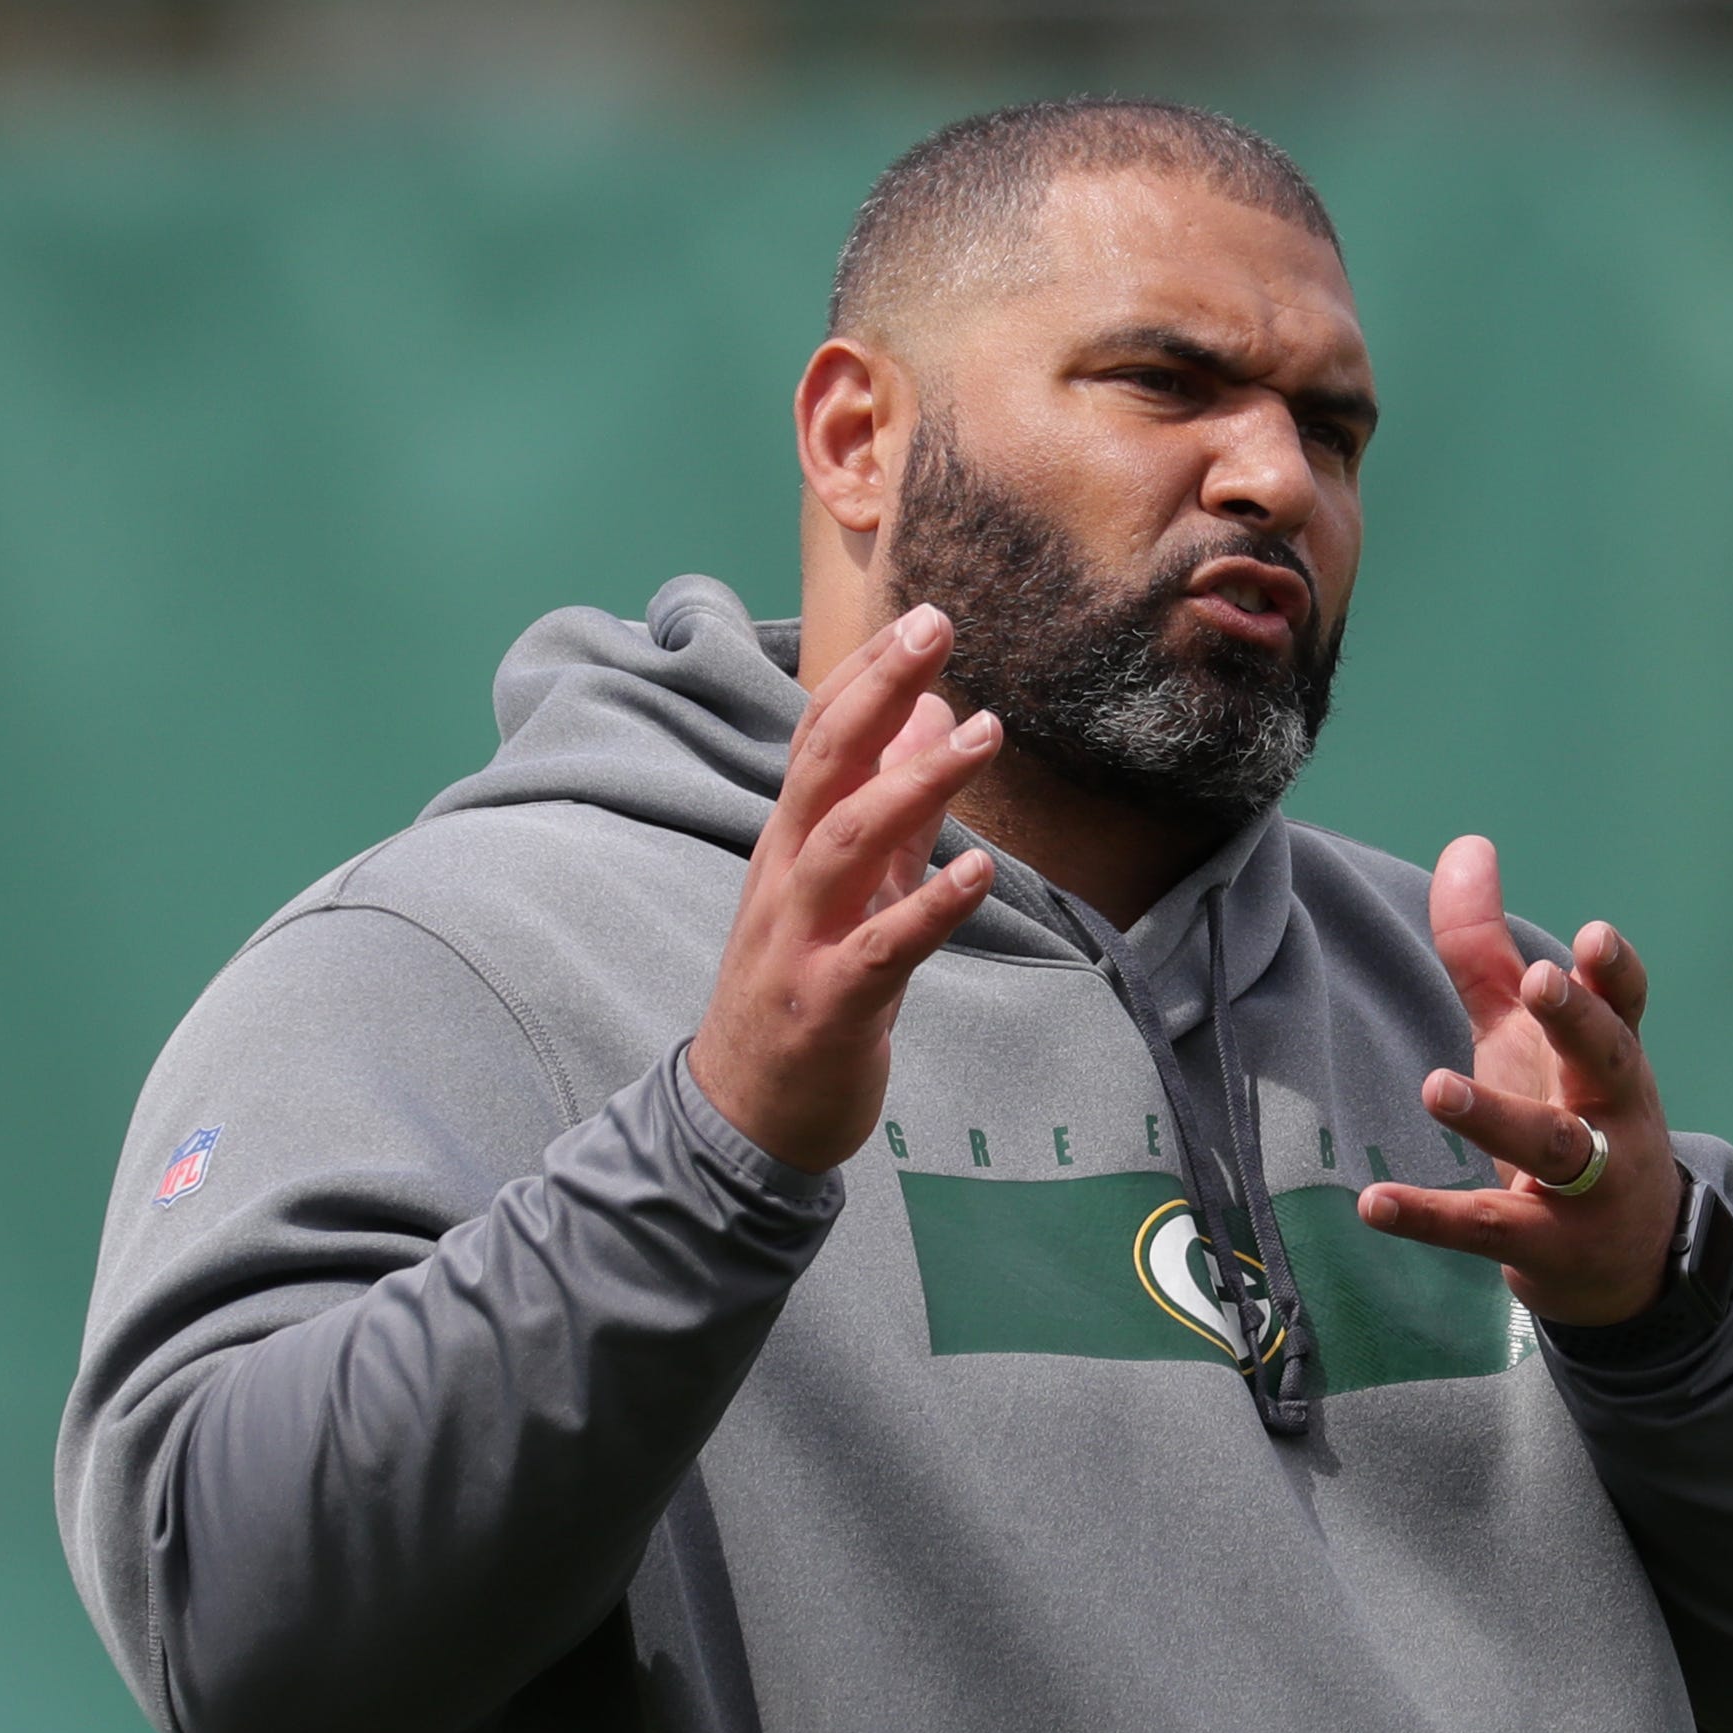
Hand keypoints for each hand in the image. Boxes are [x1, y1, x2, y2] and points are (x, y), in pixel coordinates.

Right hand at [688, 606, 1005, 1168]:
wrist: (748, 1115)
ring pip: (846, 843)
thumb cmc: (804, 990)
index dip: (866, 674)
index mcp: (789, 844)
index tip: (925, 617)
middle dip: (876, 691)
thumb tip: (941, 717)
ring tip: (985, 732)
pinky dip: (929, 909)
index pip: (817, 738)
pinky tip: (978, 875)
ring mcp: (800, 941)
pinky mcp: (827, 1004)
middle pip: (822, 766)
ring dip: (914, 784)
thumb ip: (901, 811)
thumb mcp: (856, 890)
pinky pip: (880, 949)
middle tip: (937, 628)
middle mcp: (784, 879)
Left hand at [1354, 835, 1676, 1325]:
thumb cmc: (1571, 1119)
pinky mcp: (1548, 1245)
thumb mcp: (1529, 1038)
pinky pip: (1488, 1230)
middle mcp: (1612, 1115)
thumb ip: (1490, 951)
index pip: (1624, 1005)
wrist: (1627, 1261)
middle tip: (1543, 982)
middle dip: (1578, 1023)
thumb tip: (1468, 845)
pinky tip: (1373, 1204)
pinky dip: (1431, 1217)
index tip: (1592, 938)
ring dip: (1498, 1117)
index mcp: (1610, 1058)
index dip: (1613, 972)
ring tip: (1436, 1087)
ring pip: (1551, 1148)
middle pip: (1608, 1061)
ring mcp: (1589, 1186)